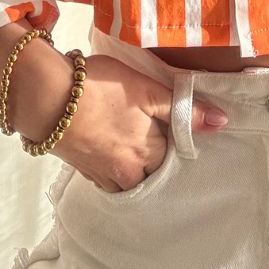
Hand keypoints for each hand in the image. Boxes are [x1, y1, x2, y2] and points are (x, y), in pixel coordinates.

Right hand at [17, 52, 229, 192]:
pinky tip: (113, 146)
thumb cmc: (100, 88)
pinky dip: (116, 167)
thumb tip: (221, 122)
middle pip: (153, 174)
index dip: (177, 139)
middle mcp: (126, 174)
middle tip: (155, 130)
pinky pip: (109, 179)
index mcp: (147, 155)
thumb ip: (183, 109)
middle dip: (158, 158)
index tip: (175, 123)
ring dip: (137, 166)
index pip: (175, 157)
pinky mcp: (83, 170)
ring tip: (135, 139)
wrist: (46, 96)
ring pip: (131, 180)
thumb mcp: (148, 91)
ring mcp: (102, 175)